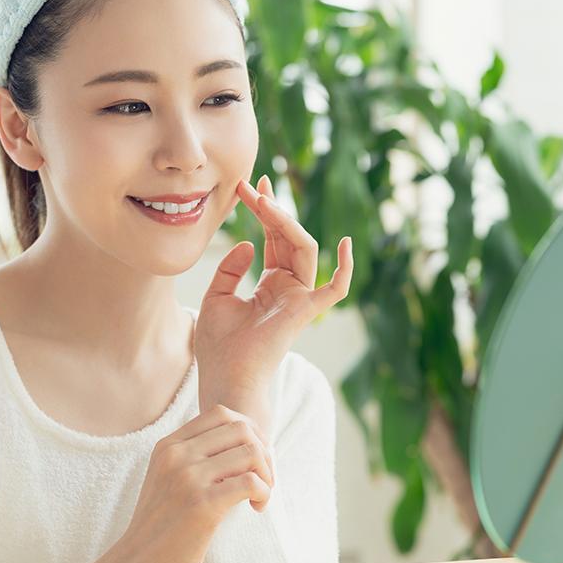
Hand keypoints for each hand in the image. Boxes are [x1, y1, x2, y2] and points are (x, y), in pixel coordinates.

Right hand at [81, 404, 275, 562]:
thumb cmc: (161, 524)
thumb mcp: (167, 477)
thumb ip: (192, 455)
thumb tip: (242, 439)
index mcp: (168, 446)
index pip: (220, 413)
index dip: (248, 431)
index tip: (253, 458)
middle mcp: (177, 456)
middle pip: (241, 429)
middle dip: (263, 451)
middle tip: (263, 477)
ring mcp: (188, 478)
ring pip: (251, 452)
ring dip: (267, 473)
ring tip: (261, 494)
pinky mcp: (203, 505)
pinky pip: (251, 482)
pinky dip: (264, 492)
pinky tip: (257, 506)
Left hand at [195, 175, 353, 422]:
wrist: (225, 377)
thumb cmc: (219, 347)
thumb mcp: (216, 298)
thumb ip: (231, 269)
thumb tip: (248, 244)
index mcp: (271, 285)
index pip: (274, 239)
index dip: (264, 211)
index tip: (248, 185)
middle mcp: (290, 288)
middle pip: (289, 237)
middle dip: (272, 208)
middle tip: (251, 185)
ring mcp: (300, 298)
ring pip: (305, 248)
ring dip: (285, 222)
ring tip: (263, 201)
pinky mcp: (306, 311)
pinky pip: (336, 290)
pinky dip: (345, 269)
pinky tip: (346, 244)